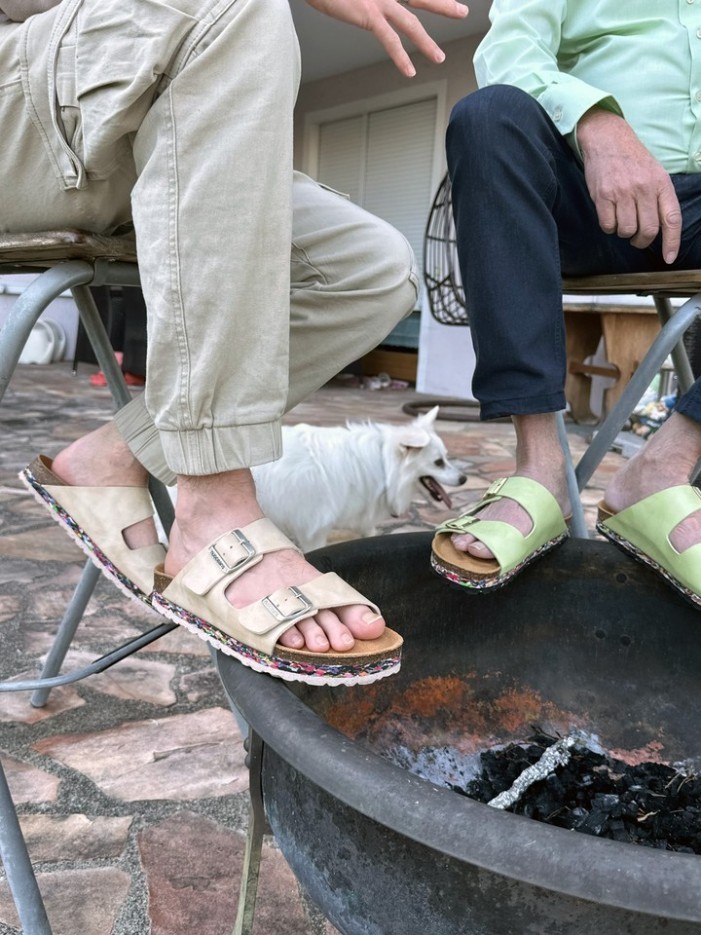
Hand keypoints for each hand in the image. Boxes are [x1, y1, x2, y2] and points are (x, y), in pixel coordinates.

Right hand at [304, 0, 468, 76]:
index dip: (427, 0)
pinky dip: (400, 56)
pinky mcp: (368, 12)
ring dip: (426, 41)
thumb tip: (364, 2)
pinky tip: (409, 71)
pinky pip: (389, 39)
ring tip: (439, 57)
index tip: (439, 3)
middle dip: (443, 5)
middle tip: (462, 11)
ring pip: (410, 22)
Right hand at [577, 108, 680, 263]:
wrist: (608, 139)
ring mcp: (623, 192)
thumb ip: (659, 198)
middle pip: (647, 231)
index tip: (669, 258)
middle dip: (641, 241)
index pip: (671, 219)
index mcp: (661, 184)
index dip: (672, 242)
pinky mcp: (603, 196)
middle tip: (636, 238)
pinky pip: (607, 225)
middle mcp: (644, 188)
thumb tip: (659, 229)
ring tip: (621, 220)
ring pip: (626, 230)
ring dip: (623, 232)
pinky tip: (609, 216)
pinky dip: (608, 227)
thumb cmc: (632, 159)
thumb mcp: (654, 173)